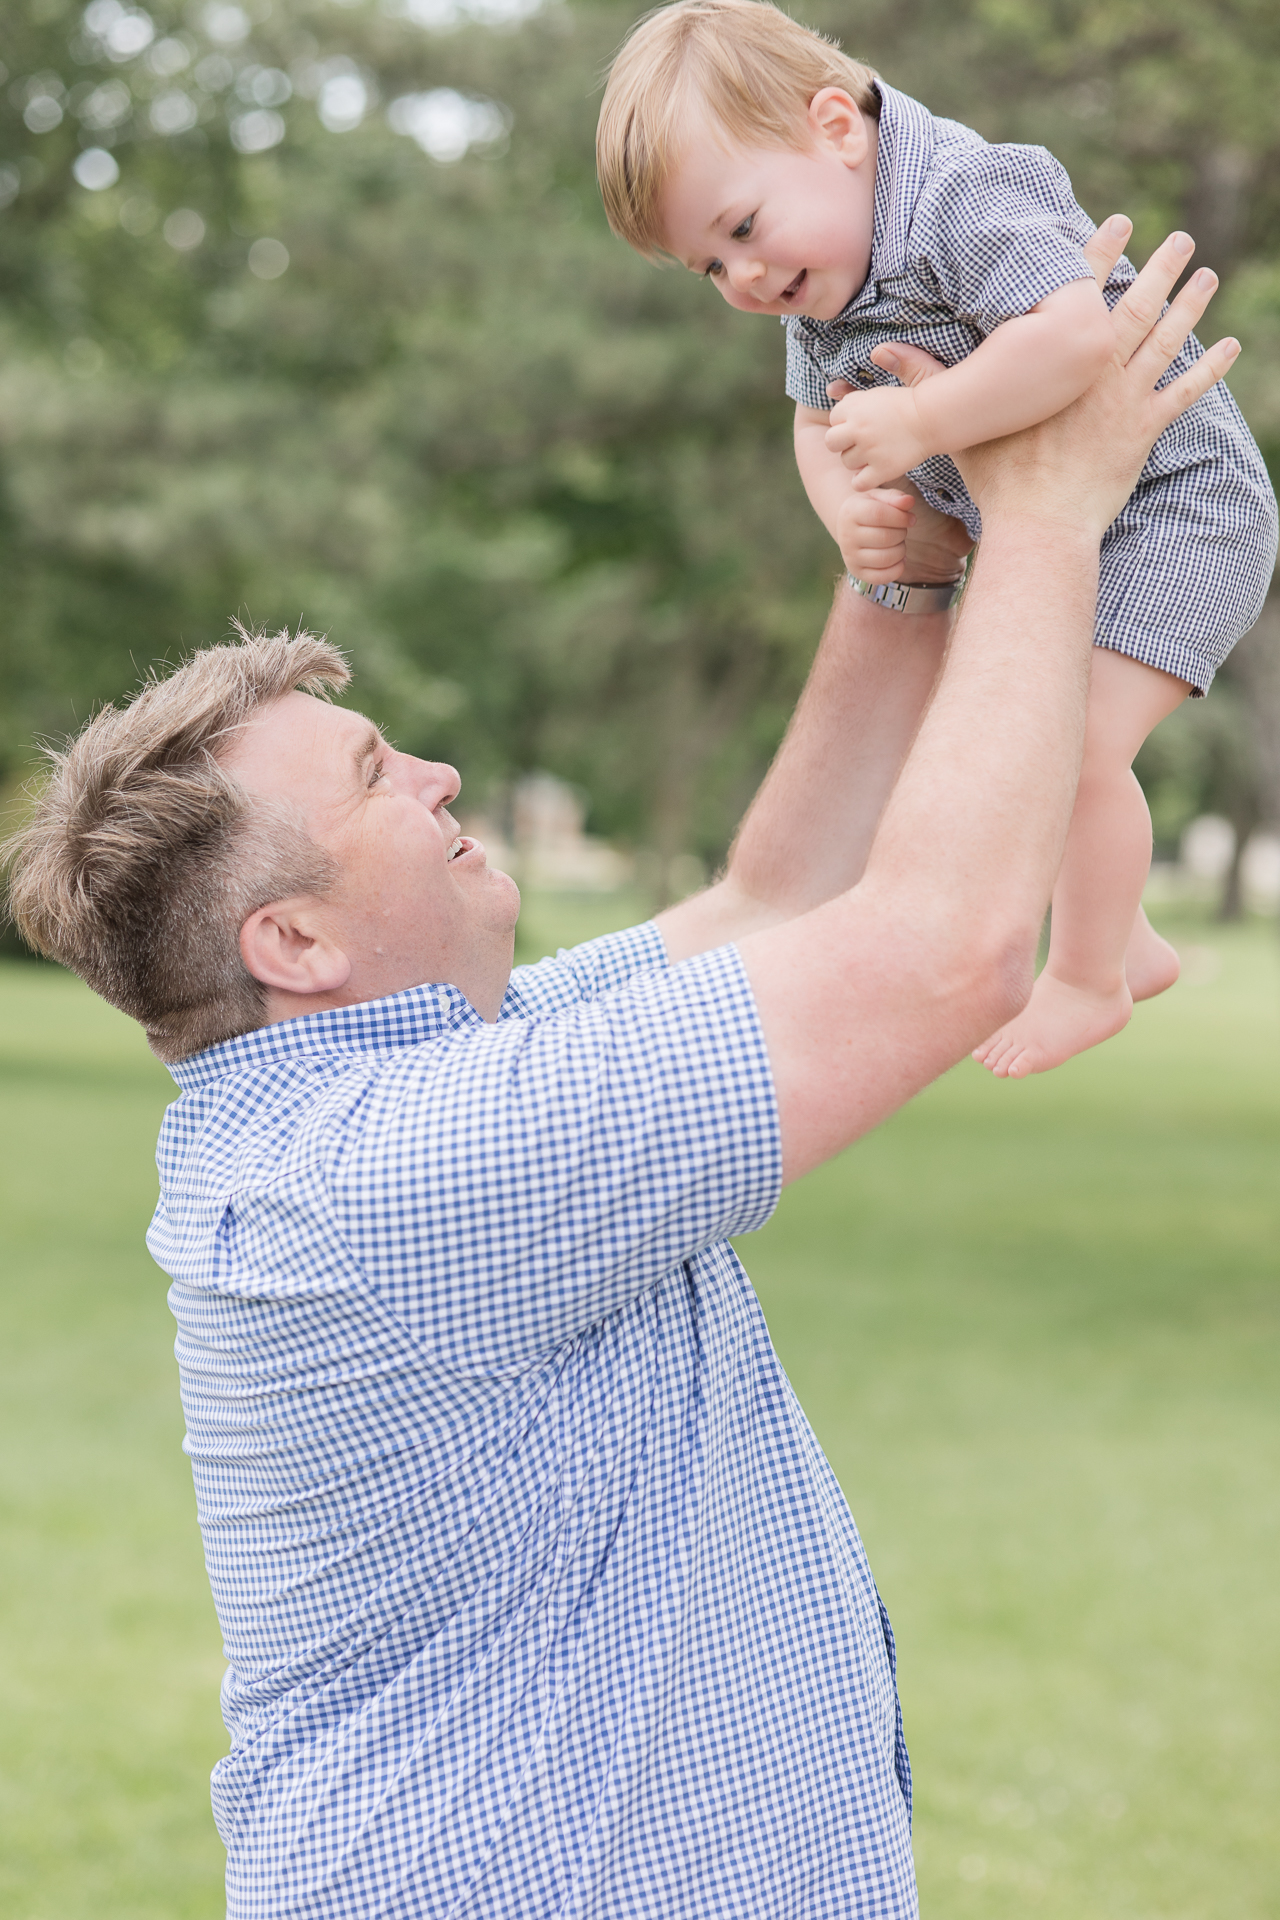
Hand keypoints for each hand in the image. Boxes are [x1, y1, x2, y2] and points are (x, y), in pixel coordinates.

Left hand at [824, 383, 930, 489]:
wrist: (933, 417)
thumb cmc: (906, 403)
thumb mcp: (876, 393)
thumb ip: (853, 397)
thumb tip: (831, 390)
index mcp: (854, 407)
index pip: (833, 419)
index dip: (845, 422)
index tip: (860, 424)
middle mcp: (858, 428)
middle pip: (831, 442)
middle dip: (842, 443)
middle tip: (859, 443)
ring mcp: (870, 450)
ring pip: (846, 462)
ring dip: (856, 460)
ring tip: (873, 454)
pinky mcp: (883, 469)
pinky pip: (859, 483)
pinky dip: (863, 481)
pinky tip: (874, 473)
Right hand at [834, 483, 914, 582]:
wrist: (849, 527)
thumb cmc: (869, 508)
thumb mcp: (878, 497)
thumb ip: (894, 497)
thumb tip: (909, 502)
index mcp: (850, 513)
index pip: (879, 515)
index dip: (900, 517)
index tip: (911, 518)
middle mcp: (846, 536)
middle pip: (885, 538)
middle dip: (902, 533)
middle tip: (902, 530)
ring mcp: (850, 557)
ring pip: (885, 558)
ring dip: (901, 550)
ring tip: (899, 543)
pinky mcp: (856, 573)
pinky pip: (882, 577)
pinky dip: (898, 568)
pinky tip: (900, 558)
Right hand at [861, 218, 1236, 539]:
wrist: (1040, 523)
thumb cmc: (999, 479)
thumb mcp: (960, 423)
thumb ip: (928, 379)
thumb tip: (881, 351)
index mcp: (1056, 363)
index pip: (1081, 296)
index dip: (1100, 256)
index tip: (1119, 223)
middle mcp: (1096, 371)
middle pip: (1134, 307)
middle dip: (1159, 268)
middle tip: (1180, 239)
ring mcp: (1125, 398)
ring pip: (1166, 341)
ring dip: (1189, 306)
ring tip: (1205, 276)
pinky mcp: (1145, 430)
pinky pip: (1186, 393)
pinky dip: (1210, 369)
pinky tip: (1229, 346)